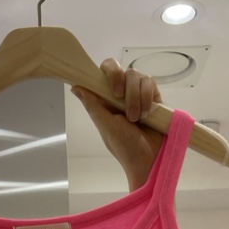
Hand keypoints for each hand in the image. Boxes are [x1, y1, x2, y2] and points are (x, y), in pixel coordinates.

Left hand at [72, 59, 163, 190]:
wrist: (150, 160)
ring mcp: (137, 94)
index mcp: (106, 100)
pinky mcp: (153, 96)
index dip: (108, 73)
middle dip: (121, 83)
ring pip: (136, 75)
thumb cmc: (125, 148)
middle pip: (120, 68)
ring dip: (135, 97)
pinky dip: (147, 97)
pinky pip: (150, 83)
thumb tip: (75, 87)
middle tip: (121, 100)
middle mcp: (121, 94)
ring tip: (136, 118)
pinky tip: (147, 114)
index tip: (112, 90)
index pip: (104, 72)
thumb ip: (92, 105)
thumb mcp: (106, 126)